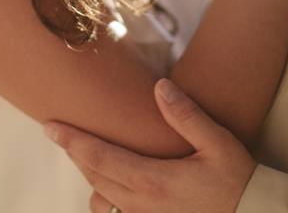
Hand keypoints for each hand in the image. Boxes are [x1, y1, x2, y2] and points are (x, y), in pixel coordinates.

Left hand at [45, 79, 254, 212]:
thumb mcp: (217, 143)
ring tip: (84, 153)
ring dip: (89, 175)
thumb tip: (160, 87)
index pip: (99, 157)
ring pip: (100, 198)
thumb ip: (187, 115)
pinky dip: (104, 198)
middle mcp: (141, 204)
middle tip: (60, 131)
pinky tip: (107, 184)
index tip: (50, 127)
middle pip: (93, 175)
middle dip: (75, 152)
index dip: (71, 141)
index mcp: (152, 180)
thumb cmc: (237, 180)